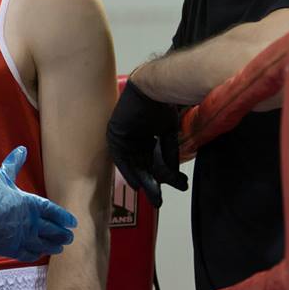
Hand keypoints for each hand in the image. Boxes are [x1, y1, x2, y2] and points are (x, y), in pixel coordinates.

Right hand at [0, 146, 76, 261]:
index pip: (52, 210)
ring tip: (61, 248)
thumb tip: (21, 150)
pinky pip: (28, 253)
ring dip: (53, 245)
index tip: (72, 222)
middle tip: (70, 237)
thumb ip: (13, 164)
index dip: (63, 216)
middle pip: (52, 229)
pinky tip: (39, 254)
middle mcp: (30, 222)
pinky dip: (36, 254)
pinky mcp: (11, 249)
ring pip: (43, 244)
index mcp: (30, 204)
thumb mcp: (0, 176)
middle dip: (62, 233)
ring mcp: (22, 237)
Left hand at [106, 80, 187, 207]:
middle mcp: (132, 139)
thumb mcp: (168, 133)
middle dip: (151, 184)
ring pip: (132, 164)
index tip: (165, 190)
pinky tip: (136, 184)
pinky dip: (128, 171)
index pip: (150, 162)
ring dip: (142, 181)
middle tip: (159, 201)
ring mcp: (122, 137)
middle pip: (141, 166)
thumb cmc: (161, 106)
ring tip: (151, 195)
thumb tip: (174, 177)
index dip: (157, 177)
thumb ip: (168, 154)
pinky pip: (120, 158)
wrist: (153, 88)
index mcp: (144, 137)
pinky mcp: (114, 134)